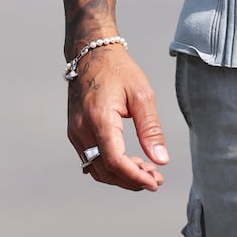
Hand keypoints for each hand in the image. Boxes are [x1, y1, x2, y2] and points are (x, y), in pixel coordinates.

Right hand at [67, 45, 168, 190]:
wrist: (91, 53)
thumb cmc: (119, 70)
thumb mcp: (141, 94)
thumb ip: (150, 128)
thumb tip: (161, 160)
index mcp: (99, 119)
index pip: (115, 161)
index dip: (135, 177)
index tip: (155, 183)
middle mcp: (81, 130)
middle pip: (104, 171)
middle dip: (131, 180)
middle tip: (155, 179)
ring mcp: (75, 132)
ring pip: (96, 169)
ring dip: (121, 176)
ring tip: (146, 171)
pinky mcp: (75, 132)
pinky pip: (90, 159)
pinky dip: (110, 166)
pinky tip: (130, 162)